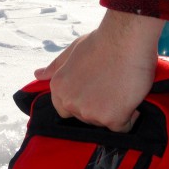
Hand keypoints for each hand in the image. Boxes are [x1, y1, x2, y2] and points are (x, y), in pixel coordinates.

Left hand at [34, 10, 163, 131]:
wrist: (125, 40)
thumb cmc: (102, 42)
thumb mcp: (72, 51)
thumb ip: (56, 67)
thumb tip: (38, 74)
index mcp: (59, 88)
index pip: (65, 110)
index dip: (82, 102)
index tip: (94, 91)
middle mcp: (71, 102)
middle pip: (86, 118)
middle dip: (99, 107)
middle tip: (111, 86)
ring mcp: (90, 112)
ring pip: (103, 123)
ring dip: (114, 111)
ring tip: (121, 87)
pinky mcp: (111, 119)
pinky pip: (121, 128)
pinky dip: (129, 117)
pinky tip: (130, 98)